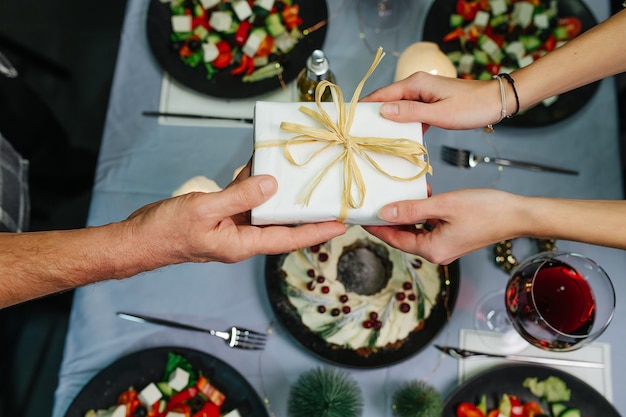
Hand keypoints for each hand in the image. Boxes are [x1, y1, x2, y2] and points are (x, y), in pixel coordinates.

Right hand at [126, 165, 345, 263]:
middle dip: (303, 212)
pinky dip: (251, 184)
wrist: (139, 239)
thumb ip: (240, 197)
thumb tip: (271, 185)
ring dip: (277, 194)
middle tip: (328, 198)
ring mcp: (231, 227)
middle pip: (280, 224)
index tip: (340, 226)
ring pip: (262, 209)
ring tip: (300, 178)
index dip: (315, 232)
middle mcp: (241, 237)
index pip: (288, 239)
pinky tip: (257, 167)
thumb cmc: (166, 232)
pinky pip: (243, 199)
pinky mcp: (219, 216)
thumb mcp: (205, 210)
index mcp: (242, 244)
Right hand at [361, 71, 500, 129]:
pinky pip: (410, 114)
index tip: (350, 119)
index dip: (365, 107)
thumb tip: (383, 111)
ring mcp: (423, 94)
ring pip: (398, 108)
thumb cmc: (471, 107)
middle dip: (373, 115)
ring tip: (375, 138)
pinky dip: (404, 124)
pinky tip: (400, 139)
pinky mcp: (430, 104)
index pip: (382, 95)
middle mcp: (416, 86)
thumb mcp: (439, 114)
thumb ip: (410, 112)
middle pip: (387, 101)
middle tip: (359, 133)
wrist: (496, 102)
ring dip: (388, 122)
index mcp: (416, 84)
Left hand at [363, 189, 524, 263]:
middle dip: (389, 220)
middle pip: (403, 237)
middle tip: (373, 203)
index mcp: (432, 250)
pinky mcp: (453, 238)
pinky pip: (429, 227)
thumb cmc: (485, 210)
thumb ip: (411, 210)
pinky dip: (422, 213)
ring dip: (407, 214)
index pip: (394, 240)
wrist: (518, 214)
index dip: (376, 227)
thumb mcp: (442, 205)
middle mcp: (437, 253)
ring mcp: (445, 247)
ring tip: (398, 195)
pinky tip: (424, 195)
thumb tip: (385, 213)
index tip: (361, 216)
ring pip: (416, 231)